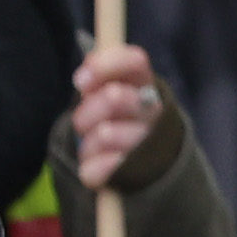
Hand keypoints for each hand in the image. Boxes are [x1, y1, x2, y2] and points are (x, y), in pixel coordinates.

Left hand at [66, 39, 167, 191]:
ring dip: (88, 142)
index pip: (135, 60)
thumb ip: (101, 74)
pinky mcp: (133, 176)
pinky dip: (91, 168)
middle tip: (87, 121)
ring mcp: (149, 144)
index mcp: (148, 85)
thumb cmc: (119, 118)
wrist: (145, 164)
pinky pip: (95, 169)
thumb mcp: (111, 89)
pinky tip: (101, 165)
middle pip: (113, 96)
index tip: (81, 80)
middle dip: (89, 109)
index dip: (105, 66)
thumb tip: (85, 74)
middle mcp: (155, 112)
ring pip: (103, 134)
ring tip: (96, 145)